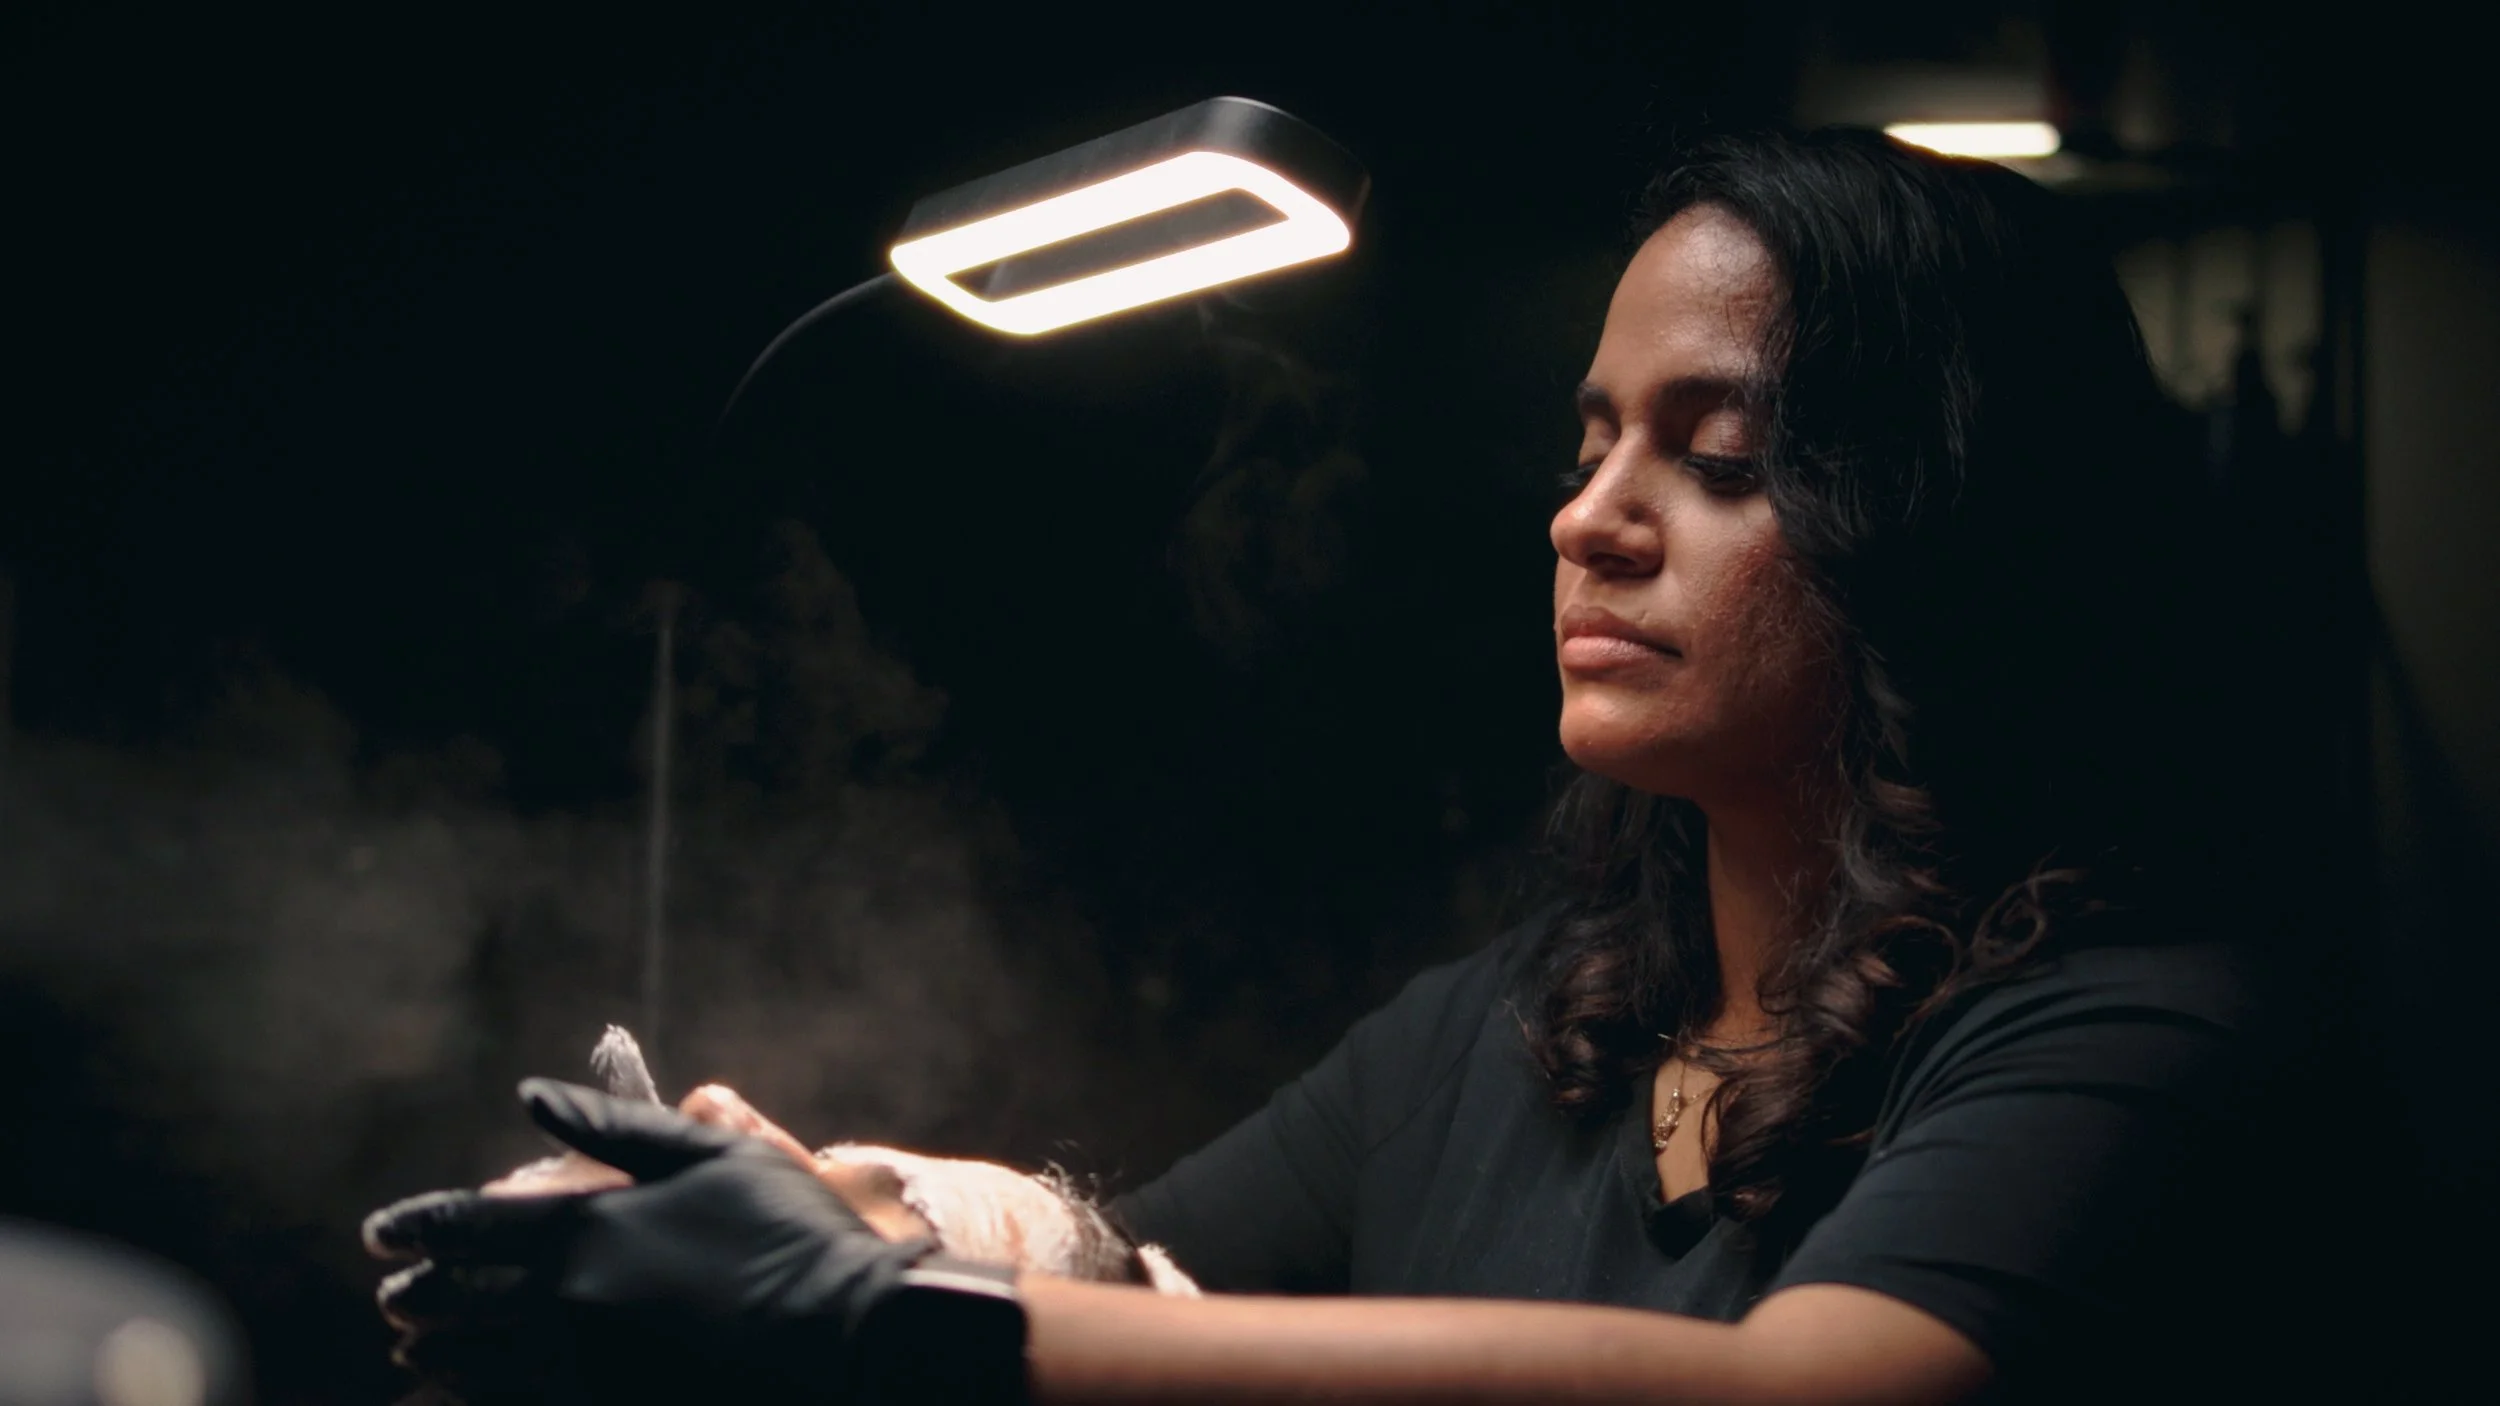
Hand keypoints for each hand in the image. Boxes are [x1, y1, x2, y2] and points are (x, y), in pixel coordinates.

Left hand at [364, 1080, 1025, 1403]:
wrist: (845, 1337)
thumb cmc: (787, 1232)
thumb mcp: (709, 1156)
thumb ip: (613, 1126)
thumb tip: (530, 1094)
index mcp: (585, 1229)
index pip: (469, 1227)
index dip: (417, 1227)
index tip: (378, 1232)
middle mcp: (565, 1303)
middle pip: (460, 1302)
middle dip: (421, 1294)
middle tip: (395, 1295)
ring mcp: (582, 1368)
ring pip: (477, 1364)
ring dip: (439, 1354)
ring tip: (415, 1351)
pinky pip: (516, 1404)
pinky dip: (479, 1395)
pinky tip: (469, 1391)